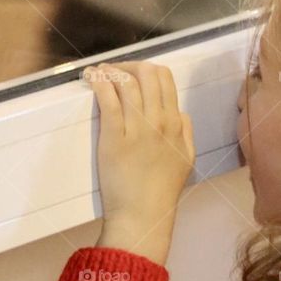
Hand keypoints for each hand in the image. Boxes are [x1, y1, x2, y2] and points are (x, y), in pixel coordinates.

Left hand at [83, 61, 194, 261]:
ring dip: (111, 70)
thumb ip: (186, 131)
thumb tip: (179, 112)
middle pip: (148, 74)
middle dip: (129, 65)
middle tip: (114, 71)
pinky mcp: (115, 138)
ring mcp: (138, 129)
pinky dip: (100, 82)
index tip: (132, 74)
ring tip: (99, 71)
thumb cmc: (162, 190)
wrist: (143, 215)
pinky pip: (109, 100)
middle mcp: (160, 121)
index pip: (166, 79)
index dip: (147, 69)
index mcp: (177, 124)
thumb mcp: (187, 158)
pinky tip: (93, 77)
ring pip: (128, 83)